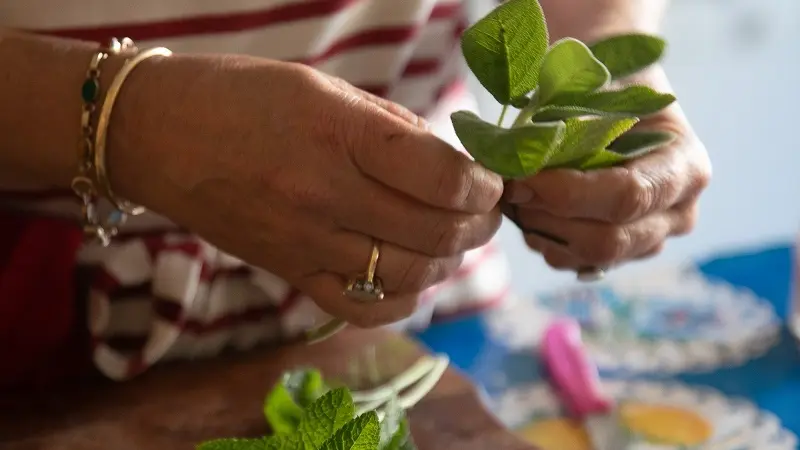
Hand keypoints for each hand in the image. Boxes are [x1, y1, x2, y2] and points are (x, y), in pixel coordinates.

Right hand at [109, 55, 503, 326]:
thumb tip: (451, 167)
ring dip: (447, 261)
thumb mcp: (324, 89)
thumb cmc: (242, 98)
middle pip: (436, 233)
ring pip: (408, 274)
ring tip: (451, 240)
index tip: (490, 183)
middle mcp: (324, 196)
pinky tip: (411, 277)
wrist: (160, 136)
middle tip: (485, 213)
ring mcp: (305, 243)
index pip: (443, 180)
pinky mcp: (289, 274)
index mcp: (339, 135)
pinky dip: (402, 299)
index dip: (483, 186)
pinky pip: (363, 307)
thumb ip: (393, 130)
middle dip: (478, 226)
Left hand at [502, 67, 710, 270]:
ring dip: (541, 228)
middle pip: (609, 239)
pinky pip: (572, 263)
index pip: (628, 195)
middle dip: (549, 216)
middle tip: (510, 187)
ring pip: (587, 256)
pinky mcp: (616, 254)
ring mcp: (649, 238)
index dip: (569, 193)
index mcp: (684, 164)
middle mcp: (678, 211)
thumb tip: (530, 158)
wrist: (609, 85)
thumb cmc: (604, 75)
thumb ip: (569, 121)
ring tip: (517, 192)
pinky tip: (529, 206)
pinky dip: (541, 238)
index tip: (522, 176)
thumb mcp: (594, 82)